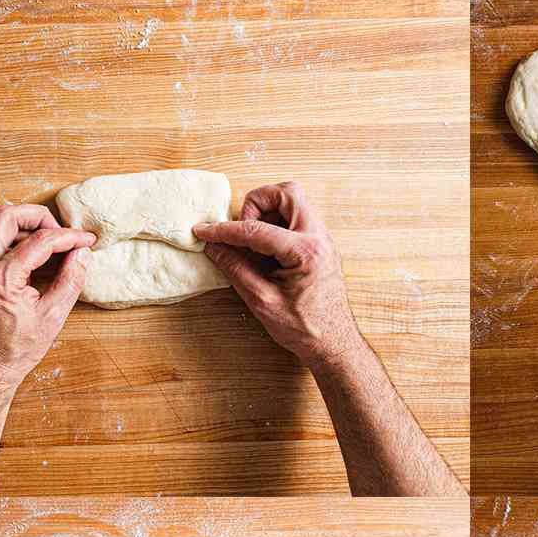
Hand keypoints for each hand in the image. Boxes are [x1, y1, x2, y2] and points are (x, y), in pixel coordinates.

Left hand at [0, 204, 93, 387]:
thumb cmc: (17, 349)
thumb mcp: (53, 317)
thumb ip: (70, 280)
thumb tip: (82, 255)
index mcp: (3, 277)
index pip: (40, 240)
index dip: (69, 237)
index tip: (86, 241)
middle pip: (8, 215)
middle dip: (39, 217)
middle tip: (61, 233)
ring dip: (24, 227)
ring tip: (49, 245)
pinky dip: (12, 241)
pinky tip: (32, 258)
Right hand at [193, 182, 363, 369]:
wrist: (334, 344)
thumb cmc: (303, 328)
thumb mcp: (262, 301)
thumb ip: (235, 269)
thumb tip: (213, 246)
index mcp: (306, 252)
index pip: (257, 229)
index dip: (224, 230)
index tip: (203, 231)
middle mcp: (319, 238)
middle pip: (287, 192)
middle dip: (257, 203)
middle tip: (242, 230)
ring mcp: (322, 240)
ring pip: (293, 202)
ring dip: (267, 213)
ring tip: (253, 243)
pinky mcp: (320, 245)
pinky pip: (296, 219)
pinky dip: (276, 225)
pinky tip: (264, 251)